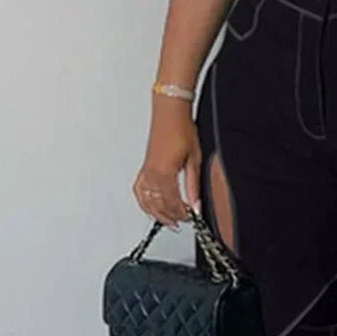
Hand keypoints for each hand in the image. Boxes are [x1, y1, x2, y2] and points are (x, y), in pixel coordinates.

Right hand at [132, 98, 201, 229]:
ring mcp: (146, 171)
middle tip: (180, 222)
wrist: (169, 113)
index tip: (189, 218)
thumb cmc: (182, 130)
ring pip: (147, 200)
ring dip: (157, 213)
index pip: (172, 202)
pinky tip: (149, 206)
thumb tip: (196, 205)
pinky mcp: (144, 167)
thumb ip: (193, 186)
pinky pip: (139, 190)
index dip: (181, 213)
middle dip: (170, 216)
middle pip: (158, 204)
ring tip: (167, 220)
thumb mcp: (194, 160)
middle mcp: (152, 174)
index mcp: (165, 173)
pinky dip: (144, 201)